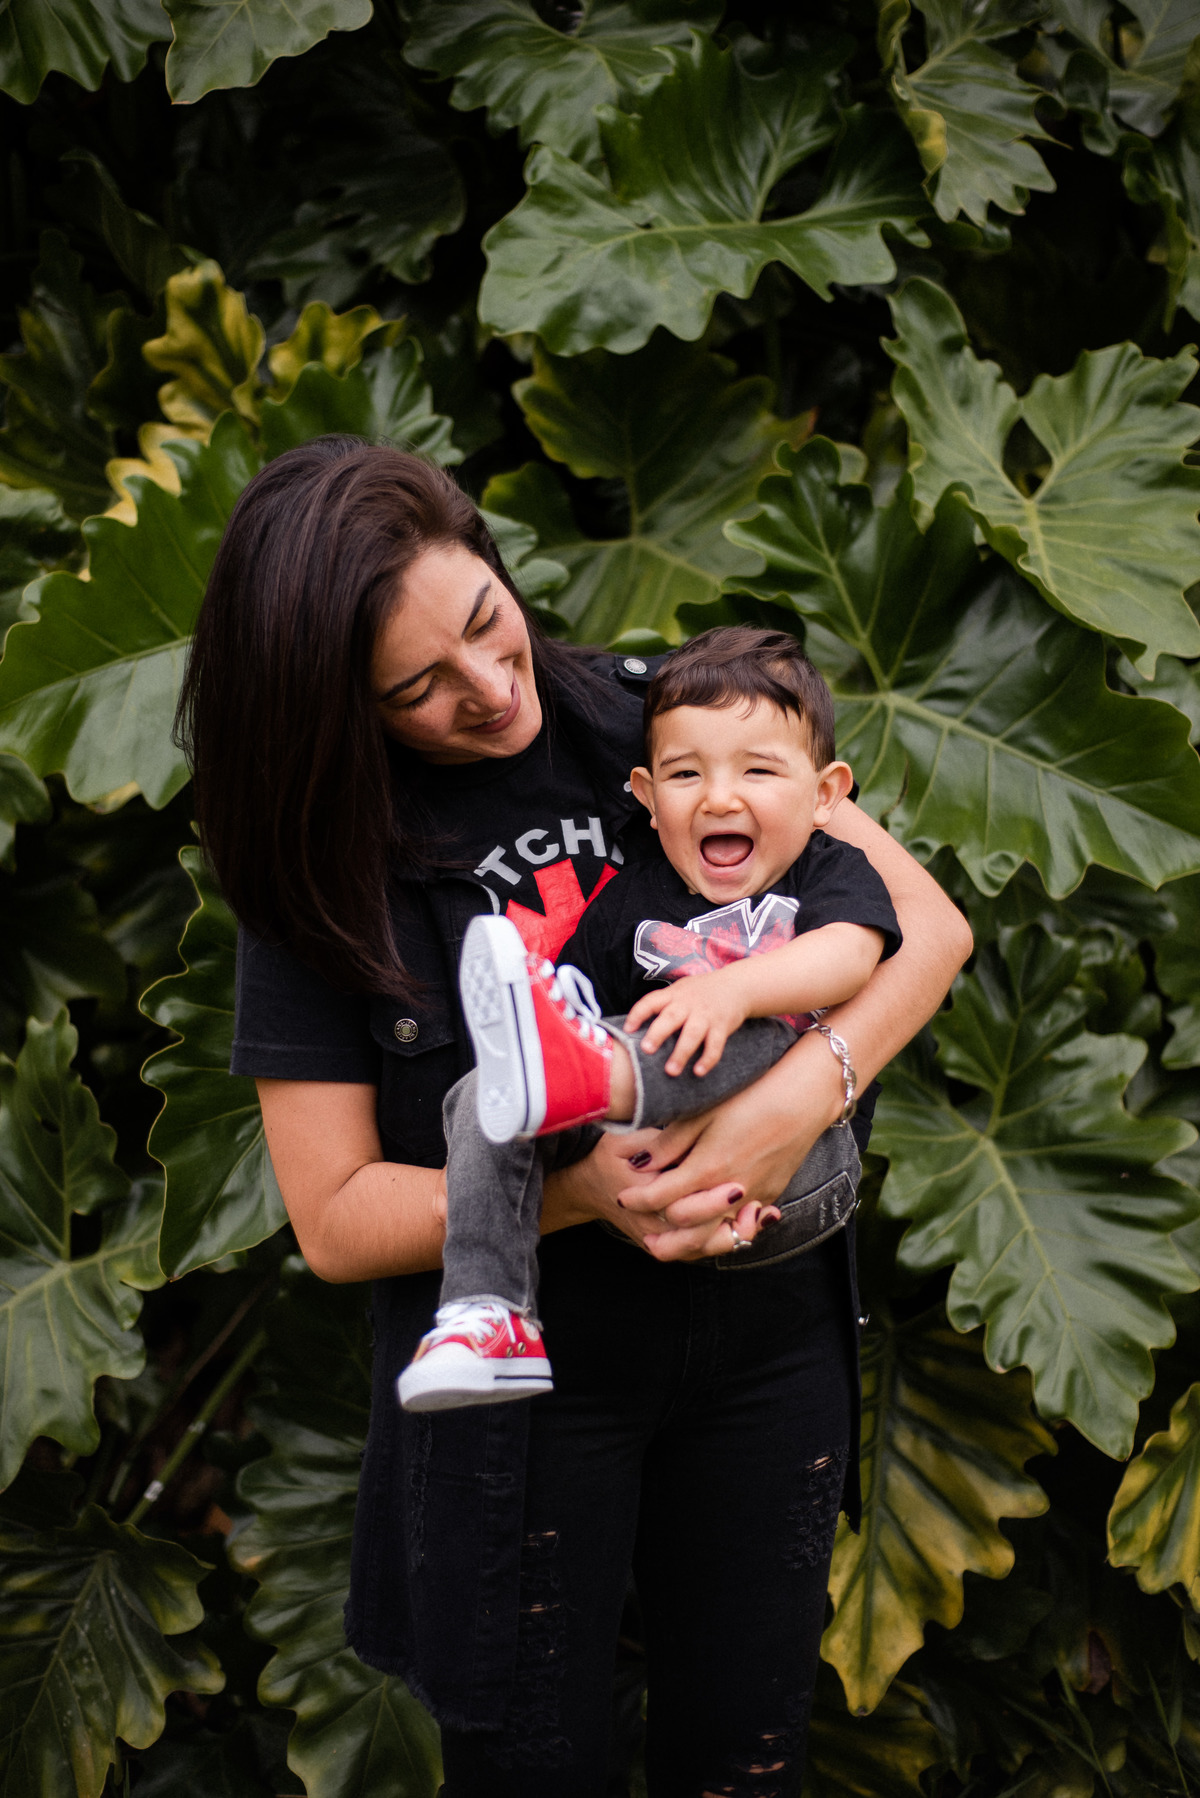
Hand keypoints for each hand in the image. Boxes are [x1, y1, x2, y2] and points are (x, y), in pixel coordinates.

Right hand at [541, 1129, 778, 1260]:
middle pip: (698, 1239)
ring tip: (760, 1213)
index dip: (711, 1202)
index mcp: (643, 1199)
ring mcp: (662, 1237)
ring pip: (704, 1248)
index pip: (682, 1209)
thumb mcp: (625, 1141)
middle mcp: (653, 1225)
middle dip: (731, 1226)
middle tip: (757, 1206)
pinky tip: (755, 1218)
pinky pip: (703, 1248)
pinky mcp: (671, 1240)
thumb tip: (684, 1134)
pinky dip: (730, 1237)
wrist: (588, 1186)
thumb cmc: (609, 1157)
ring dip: (734, 1236)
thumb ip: (656, 1141)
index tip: (738, 1187)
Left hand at [617, 1028, 844, 1228]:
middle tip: (644, 1237)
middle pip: (687, 1232)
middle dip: (661, 1239)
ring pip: (717, 1238)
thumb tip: (639, 1163)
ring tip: (673, 1243)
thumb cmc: (751, 1098)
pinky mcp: (771, 1195)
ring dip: (691, 1246)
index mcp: (708, 1168)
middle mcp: (730, 1191)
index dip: (636, 1199)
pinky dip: (723, 1233)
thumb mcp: (703, 1113)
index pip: (661, 1197)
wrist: (804, 1099)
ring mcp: (754, 1197)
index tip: (622, 1198)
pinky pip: (742, 1227)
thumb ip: (669, 1142)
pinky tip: (711, 1229)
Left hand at [623, 969, 751, 1076]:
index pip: (651, 1001)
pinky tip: (698, 1072)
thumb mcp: (681, 990)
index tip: (627, 1029)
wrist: (737, 985)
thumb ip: (664, 1005)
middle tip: (645, 1050)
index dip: (638, 1014)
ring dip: (681, 1053)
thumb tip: (637, 1028)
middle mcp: (688, 1003)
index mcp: (674, 995)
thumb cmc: (702, 991)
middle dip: (657, 1034)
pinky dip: (708, 1059)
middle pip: (670, 1018)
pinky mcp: (722, 1025)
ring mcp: (706, 1015)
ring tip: (671, 1071)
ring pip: (692, 1034)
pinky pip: (715, 1044)